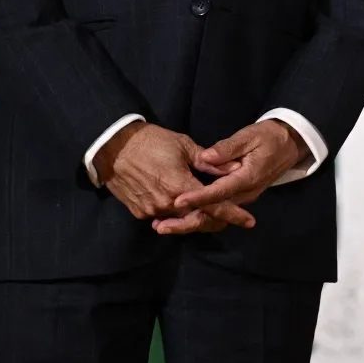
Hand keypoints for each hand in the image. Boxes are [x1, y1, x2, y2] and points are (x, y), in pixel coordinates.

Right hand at [97, 122, 254, 233]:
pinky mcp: (139, 212)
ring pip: (179, 219)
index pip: (214, 205)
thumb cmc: (152, 141)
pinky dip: (173, 212)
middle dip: (213, 218)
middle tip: (228, 215)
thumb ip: (210, 163)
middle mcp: (167, 204)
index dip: (233, 214)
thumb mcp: (184, 146)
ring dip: (192, 214)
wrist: (114, 147)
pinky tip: (178, 203)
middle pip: (197, 218)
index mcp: (181, 186)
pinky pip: (162, 217)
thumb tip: (235, 169)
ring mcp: (151, 210)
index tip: (249, 221)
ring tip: (203, 207)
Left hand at [161, 120, 309, 233]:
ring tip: (163, 226)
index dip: (197, 198)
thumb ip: (228, 148)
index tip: (176, 202)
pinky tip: (178, 218)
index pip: (219, 192)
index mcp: (247, 178)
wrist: (289, 145)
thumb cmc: (268, 137)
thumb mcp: (250, 136)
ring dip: (189, 224)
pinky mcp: (238, 198)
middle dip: (186, 222)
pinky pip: (217, 213)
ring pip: (214, 218)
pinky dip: (198, 218)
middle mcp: (245, 194)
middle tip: (161, 226)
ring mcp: (242, 198)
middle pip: (214, 214)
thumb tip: (205, 156)